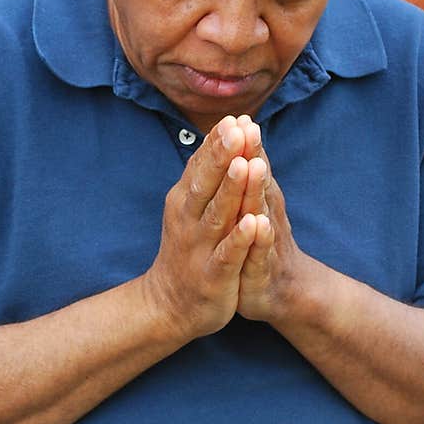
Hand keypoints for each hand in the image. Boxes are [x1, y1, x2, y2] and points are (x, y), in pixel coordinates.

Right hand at [144, 116, 262, 339]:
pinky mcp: (213, 275)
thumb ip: (205, 174)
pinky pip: (228, 254)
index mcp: (185, 200)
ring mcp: (200, 248)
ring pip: (218, 214)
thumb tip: (219, 132)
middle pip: (207, 183)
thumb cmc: (187, 248)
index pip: (201, 165)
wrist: (169, 305)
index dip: (218, 142)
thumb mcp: (190, 207)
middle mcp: (189, 220)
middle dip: (224, 156)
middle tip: (238, 128)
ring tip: (247, 165)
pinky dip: (240, 239)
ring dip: (232, 189)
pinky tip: (254, 223)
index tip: (235, 117)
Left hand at [231, 115, 305, 323]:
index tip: (236, 115)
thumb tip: (242, 131)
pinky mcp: (262, 265)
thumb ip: (250, 170)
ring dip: (256, 188)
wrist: (281, 289)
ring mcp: (265, 238)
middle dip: (250, 153)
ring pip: (260, 209)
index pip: (249, 163)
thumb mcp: (254, 203)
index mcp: (257, 195)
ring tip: (253, 166)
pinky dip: (261, 236)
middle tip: (246, 127)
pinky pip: (262, 249)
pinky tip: (260, 224)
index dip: (243, 141)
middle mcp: (264, 210)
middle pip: (256, 178)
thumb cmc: (261, 239)